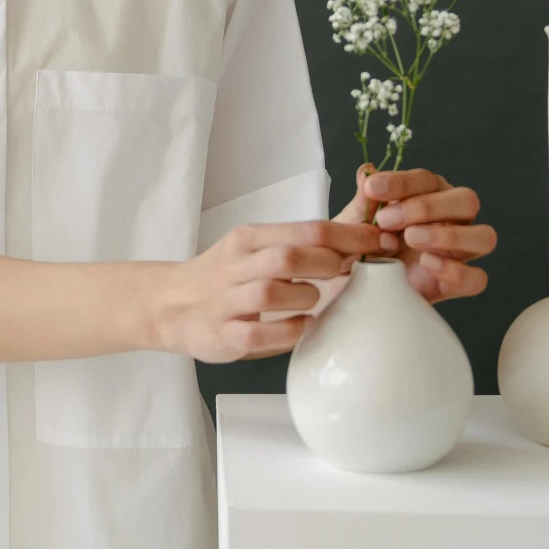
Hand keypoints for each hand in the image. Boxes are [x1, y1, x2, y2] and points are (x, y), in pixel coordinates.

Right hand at [150, 219, 398, 361]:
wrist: (169, 304)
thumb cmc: (226, 276)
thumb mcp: (257, 246)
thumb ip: (303, 238)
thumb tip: (361, 213)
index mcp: (250, 238)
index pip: (306, 229)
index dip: (349, 235)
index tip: (379, 242)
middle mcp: (236, 264)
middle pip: (289, 257)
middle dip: (329, 265)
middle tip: (347, 273)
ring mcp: (227, 301)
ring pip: (272, 292)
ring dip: (305, 298)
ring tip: (313, 301)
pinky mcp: (224, 334)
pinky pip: (261, 334)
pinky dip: (288, 331)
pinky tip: (300, 327)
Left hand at [345, 163, 491, 301]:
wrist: (352, 288)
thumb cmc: (357, 249)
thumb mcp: (353, 226)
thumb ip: (363, 201)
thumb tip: (367, 170)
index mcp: (428, 197)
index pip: (428, 180)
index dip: (403, 182)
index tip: (373, 188)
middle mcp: (451, 220)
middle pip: (467, 201)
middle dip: (428, 207)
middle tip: (387, 220)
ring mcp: (458, 253)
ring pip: (484, 237)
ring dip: (450, 235)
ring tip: (411, 239)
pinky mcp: (455, 284)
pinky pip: (476, 278)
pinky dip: (456, 270)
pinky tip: (426, 263)